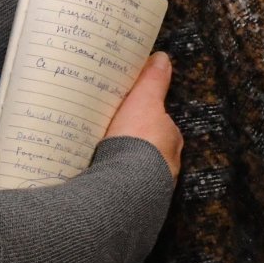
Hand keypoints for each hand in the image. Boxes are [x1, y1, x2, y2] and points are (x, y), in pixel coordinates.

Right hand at [106, 51, 182, 180]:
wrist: (126, 189)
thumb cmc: (139, 142)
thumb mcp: (144, 102)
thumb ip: (152, 81)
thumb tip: (162, 58)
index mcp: (170, 141)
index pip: (159, 127)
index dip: (144, 121)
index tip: (126, 120)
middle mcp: (165, 166)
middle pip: (146, 151)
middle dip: (131, 146)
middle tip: (107, 140)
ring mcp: (150, 188)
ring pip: (133, 173)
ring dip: (119, 169)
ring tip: (95, 163)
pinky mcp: (132, 205)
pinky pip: (120, 192)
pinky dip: (110, 187)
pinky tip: (93, 184)